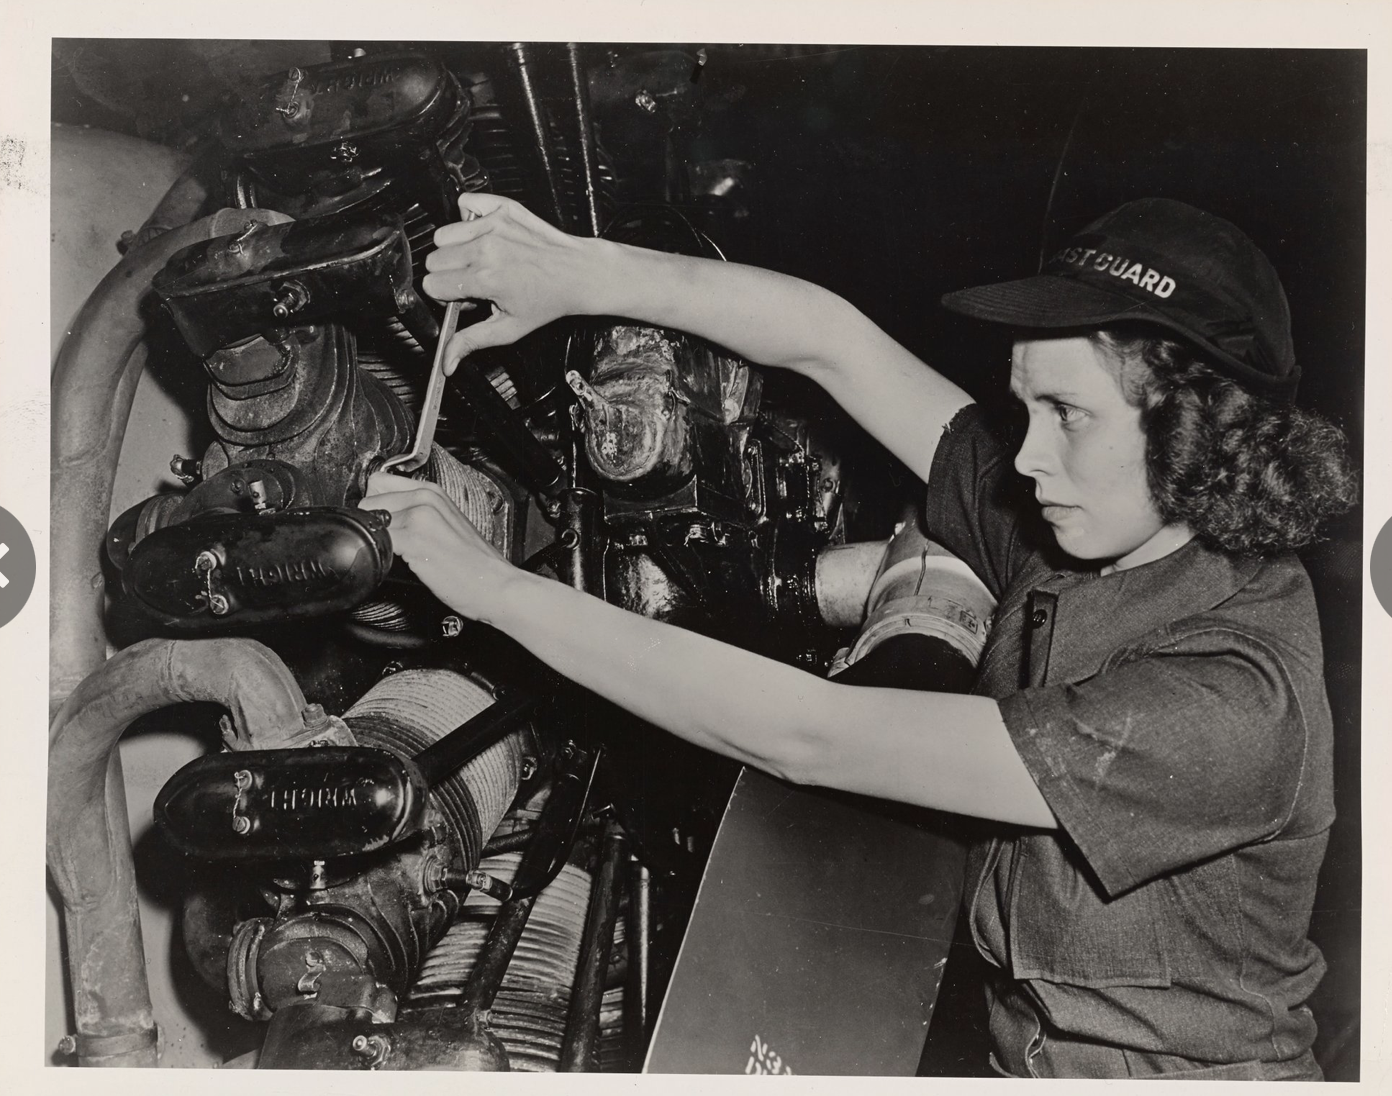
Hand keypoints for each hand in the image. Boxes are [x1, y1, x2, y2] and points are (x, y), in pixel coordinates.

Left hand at [359, 472, 515, 622]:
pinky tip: (399, 566)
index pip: (377, 483)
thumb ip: (418, 513)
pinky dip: (379, 556)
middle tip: (393, 546)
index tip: (383, 523)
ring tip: (399, 557)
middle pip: (367, 503)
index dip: (374, 506)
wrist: (496, 586)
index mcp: (432, 492)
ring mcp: (420, 516)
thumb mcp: (446, 525)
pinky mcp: (415, 539)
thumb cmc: (475, 565)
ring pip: (369, 523)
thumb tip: (385, 517)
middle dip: (372, 525)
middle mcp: (425, 498)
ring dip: (376, 542)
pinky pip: (376, 541)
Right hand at [423, 193, 598, 372]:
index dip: (445, 295)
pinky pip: (465, 202)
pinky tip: (483, 234)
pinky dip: (468, 216)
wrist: (577, 273)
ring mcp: (493, 224)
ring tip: (479, 259)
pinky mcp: (502, 208)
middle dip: (448, 273)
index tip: (462, 297)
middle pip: (434, 259)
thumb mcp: (509, 329)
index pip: (433, 284)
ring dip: (455, 248)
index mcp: (485, 278)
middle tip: (474, 281)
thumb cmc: (549, 299)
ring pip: (444, 235)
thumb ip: (472, 342)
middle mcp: (486, 248)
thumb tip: (447, 361)